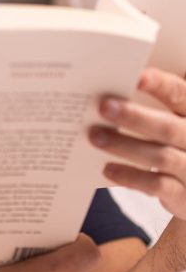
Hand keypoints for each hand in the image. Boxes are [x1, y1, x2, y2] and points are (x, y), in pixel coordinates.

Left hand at [89, 67, 185, 218]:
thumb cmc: (174, 138)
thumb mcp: (171, 116)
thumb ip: (151, 103)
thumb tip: (108, 90)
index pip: (180, 94)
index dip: (160, 85)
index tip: (136, 76)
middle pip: (168, 127)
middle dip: (135, 117)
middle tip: (103, 106)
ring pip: (160, 156)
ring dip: (125, 145)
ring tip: (94, 135)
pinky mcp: (185, 195)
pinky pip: (158, 186)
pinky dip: (131, 177)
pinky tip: (108, 168)